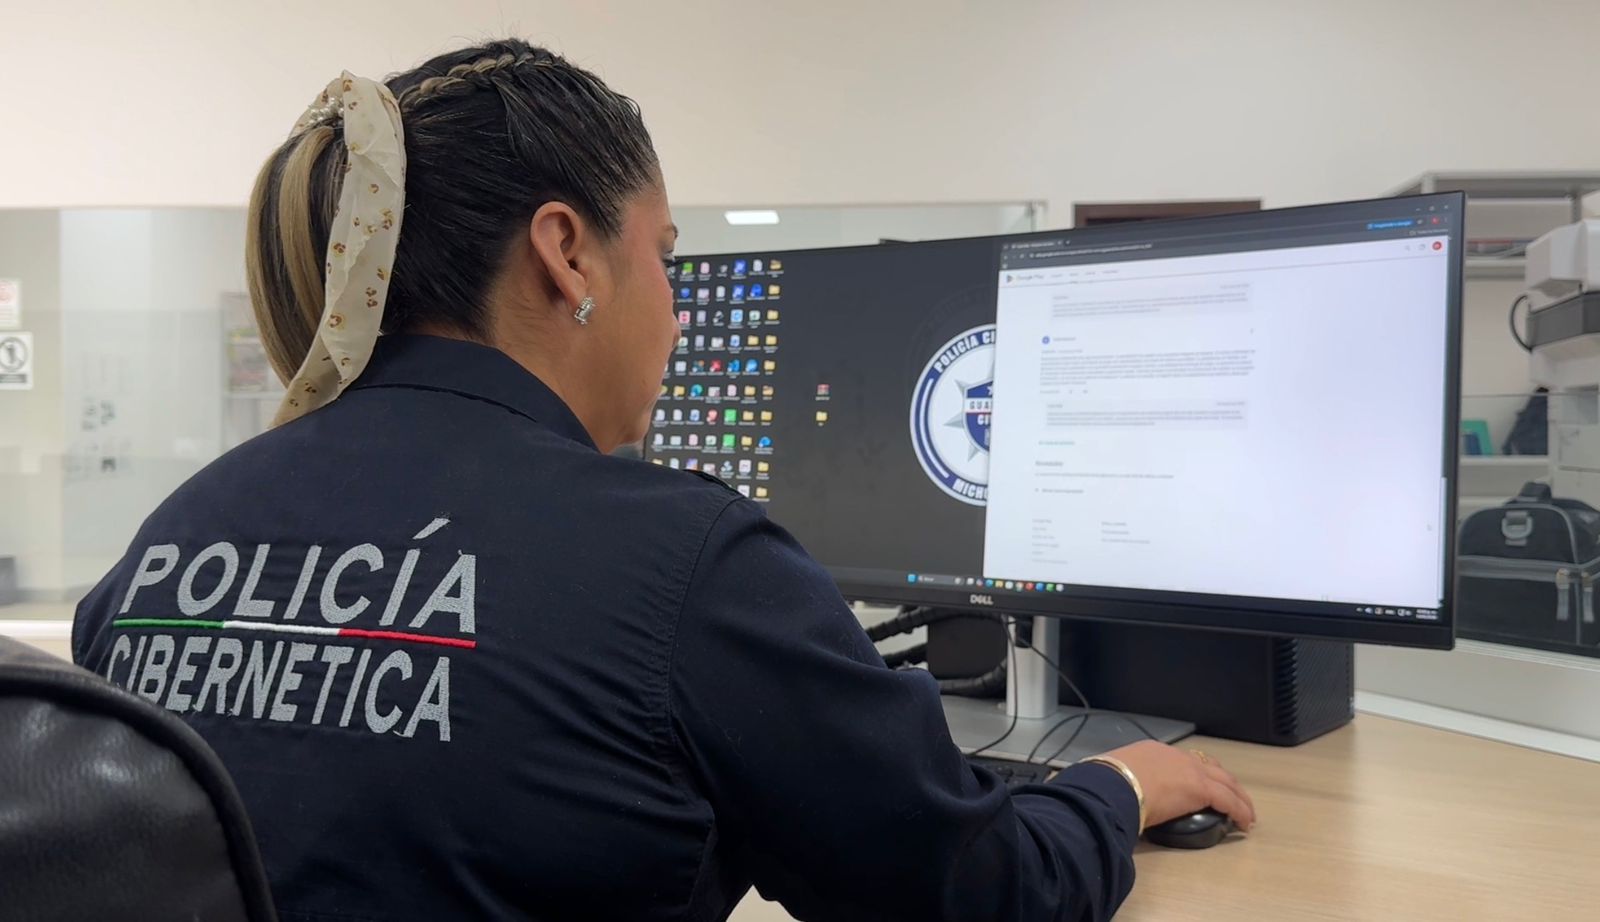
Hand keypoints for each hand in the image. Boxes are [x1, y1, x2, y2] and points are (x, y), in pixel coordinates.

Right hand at [1101, 740, 1256, 830]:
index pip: (1184, 761)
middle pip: (1211, 767)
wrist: (1113, 784)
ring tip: (1245, 812)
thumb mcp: (1116, 778)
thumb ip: (1125, 784)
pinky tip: (1244, 823)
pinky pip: (1229, 801)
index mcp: (1153, 752)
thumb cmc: (1107, 784)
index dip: (1197, 772)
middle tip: (1234, 797)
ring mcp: (1191, 770)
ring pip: (1226, 781)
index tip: (1202, 784)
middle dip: (1225, 782)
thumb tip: (1120, 798)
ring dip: (1238, 797)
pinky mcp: (1202, 788)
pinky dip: (1239, 811)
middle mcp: (1176, 756)